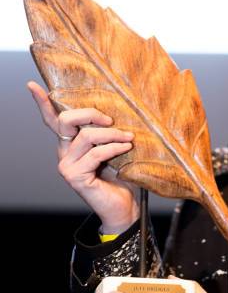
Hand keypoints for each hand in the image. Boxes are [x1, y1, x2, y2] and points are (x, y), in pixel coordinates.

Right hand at [28, 81, 138, 232]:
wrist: (125, 208)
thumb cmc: (122, 178)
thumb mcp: (114, 149)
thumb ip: (107, 133)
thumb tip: (117, 111)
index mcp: (70, 144)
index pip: (52, 120)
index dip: (42, 103)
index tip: (32, 85)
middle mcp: (64, 153)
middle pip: (66, 120)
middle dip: (90, 114)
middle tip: (111, 120)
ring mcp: (67, 166)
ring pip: (87, 136)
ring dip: (111, 134)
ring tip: (129, 138)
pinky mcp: (76, 177)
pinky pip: (96, 153)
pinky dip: (114, 148)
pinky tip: (126, 147)